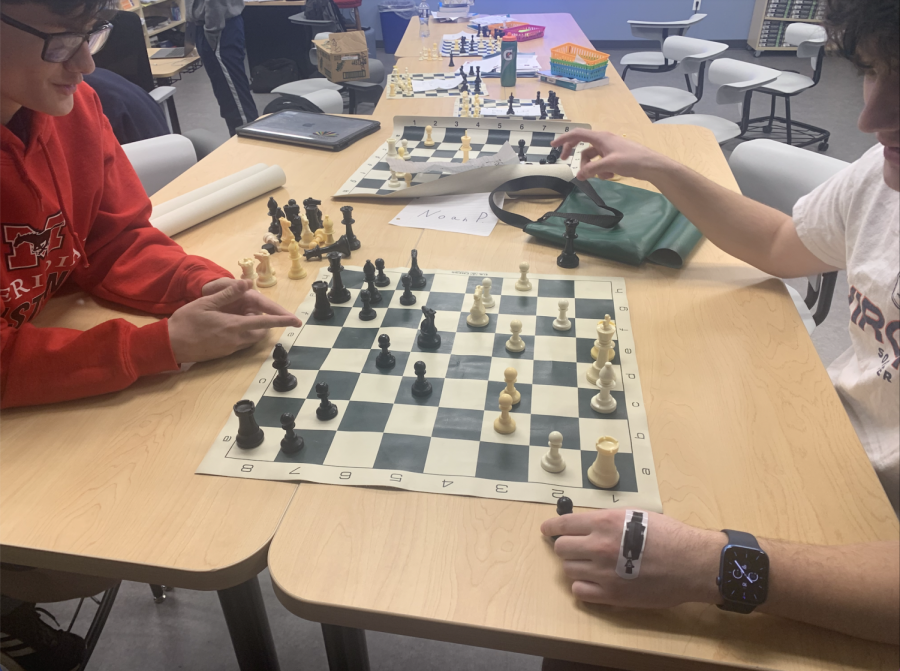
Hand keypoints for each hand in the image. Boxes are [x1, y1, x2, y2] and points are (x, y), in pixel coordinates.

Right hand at [167, 279, 301, 363]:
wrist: (170, 345)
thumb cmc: (186, 322)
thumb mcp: (206, 303)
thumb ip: (228, 294)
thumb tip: (246, 283)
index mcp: (233, 326)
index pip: (264, 322)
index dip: (282, 320)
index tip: (296, 321)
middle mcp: (235, 340)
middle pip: (260, 332)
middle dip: (264, 323)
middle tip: (251, 309)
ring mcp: (230, 349)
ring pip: (251, 339)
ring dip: (252, 329)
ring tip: (238, 315)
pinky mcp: (224, 353)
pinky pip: (240, 343)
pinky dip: (242, 334)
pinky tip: (228, 325)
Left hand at [540, 510, 723, 608]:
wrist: (691, 563)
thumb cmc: (669, 535)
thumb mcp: (634, 515)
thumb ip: (607, 520)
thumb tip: (586, 524)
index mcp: (605, 523)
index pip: (563, 525)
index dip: (551, 527)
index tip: (546, 530)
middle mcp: (599, 546)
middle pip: (561, 549)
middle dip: (566, 547)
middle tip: (576, 549)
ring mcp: (603, 573)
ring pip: (568, 570)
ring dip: (575, 566)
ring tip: (590, 565)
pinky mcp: (611, 595)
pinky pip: (580, 592)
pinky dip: (582, 587)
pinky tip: (593, 582)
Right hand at [550, 129, 673, 181]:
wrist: (650, 165)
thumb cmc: (631, 160)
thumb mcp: (608, 165)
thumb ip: (591, 169)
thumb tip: (578, 175)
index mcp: (601, 138)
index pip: (577, 134)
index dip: (564, 139)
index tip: (553, 145)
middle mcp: (604, 141)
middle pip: (582, 146)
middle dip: (575, 155)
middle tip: (565, 162)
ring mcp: (609, 149)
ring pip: (592, 157)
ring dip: (592, 168)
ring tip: (599, 176)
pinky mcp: (614, 157)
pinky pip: (601, 163)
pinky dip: (601, 170)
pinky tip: (609, 176)